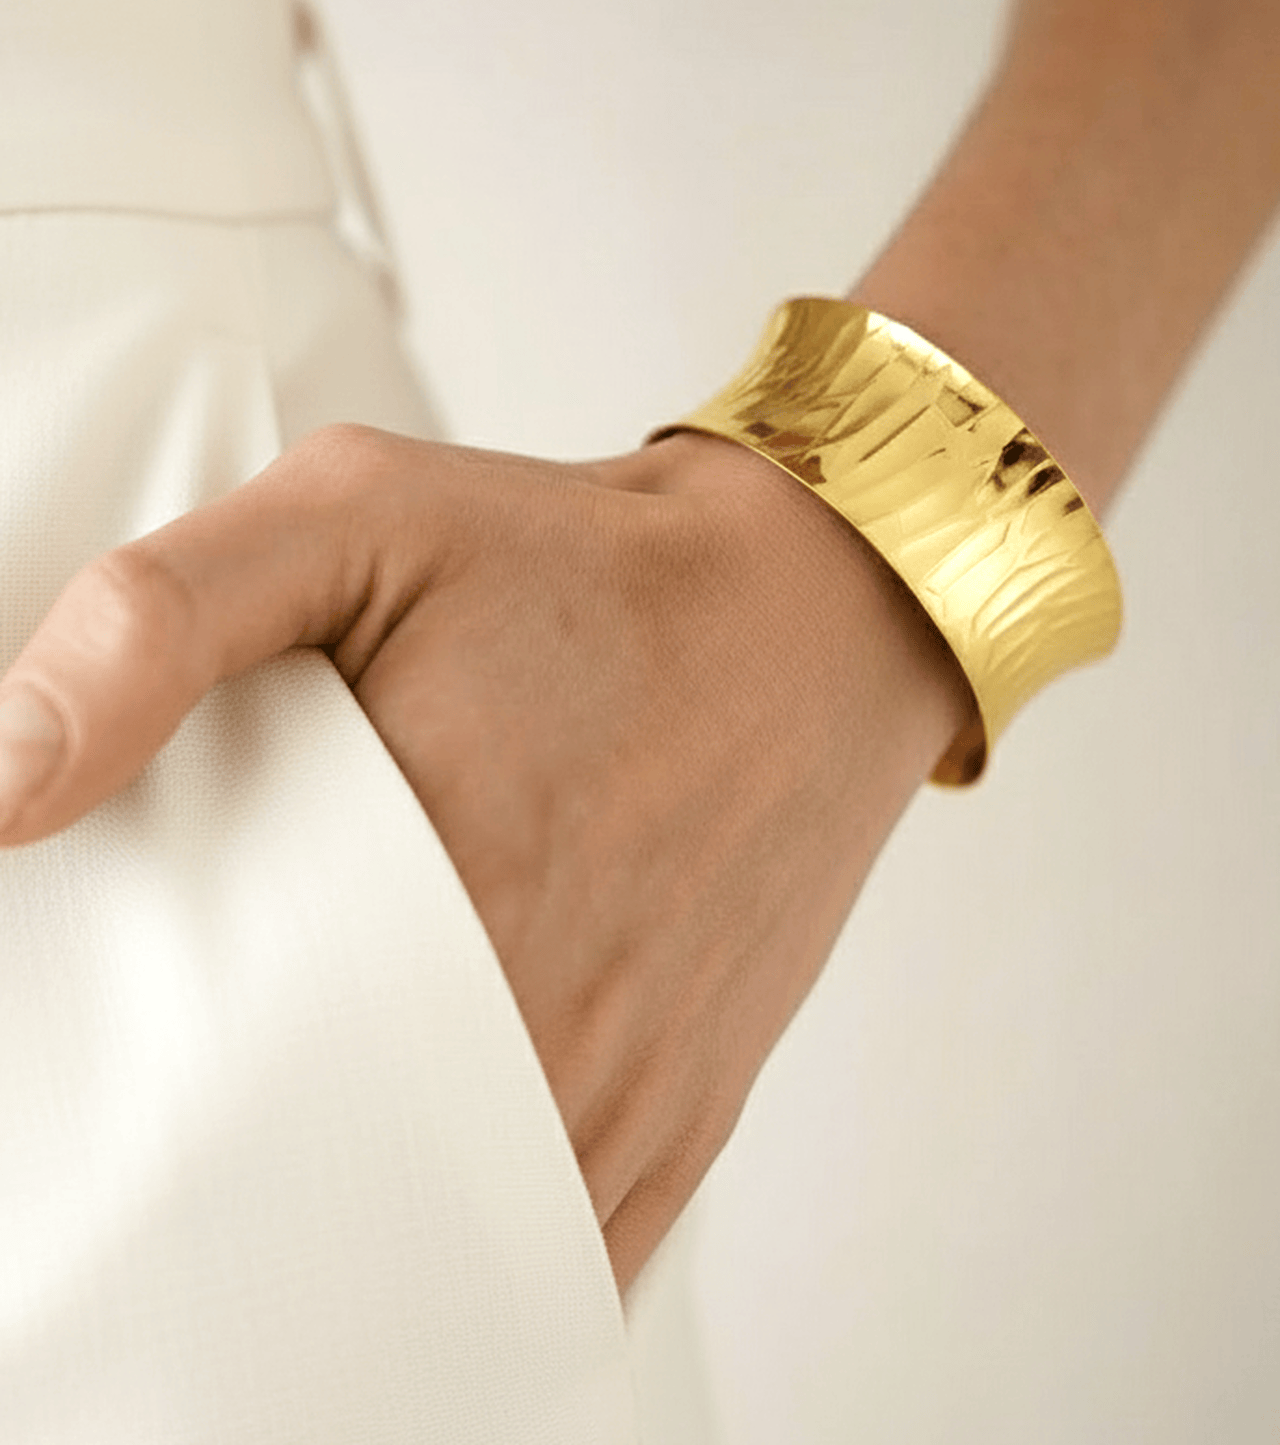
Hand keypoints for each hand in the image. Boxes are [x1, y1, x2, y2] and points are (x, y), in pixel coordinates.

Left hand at [0, 424, 968, 1288]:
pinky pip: (561, 1261)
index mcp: (446, 878)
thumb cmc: (587, 564)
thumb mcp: (361, 511)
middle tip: (205, 1108)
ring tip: (297, 1169)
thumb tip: (4, 778)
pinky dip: (476, 1268)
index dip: (153, 1096)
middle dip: (248, 1171)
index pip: (229, 1081)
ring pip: (447, 1257)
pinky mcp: (688, 1112)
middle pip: (331, 1191)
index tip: (126, 1066)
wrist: (815, 615)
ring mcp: (628, 1085)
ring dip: (360, 1241)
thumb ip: (164, 620)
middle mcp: (549, 1015)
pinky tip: (421, 1215)